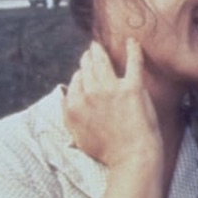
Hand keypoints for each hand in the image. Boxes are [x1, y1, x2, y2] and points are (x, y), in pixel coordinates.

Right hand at [63, 40, 159, 168]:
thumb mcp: (77, 136)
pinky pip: (133, 63)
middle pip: (87, 68)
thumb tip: (64, 99)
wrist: (132, 156)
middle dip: (87, 59)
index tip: (85, 73)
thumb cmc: (107, 151)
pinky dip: (133, 50)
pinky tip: (132, 41)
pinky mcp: (132, 88)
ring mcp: (110, 89)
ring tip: (98, 46)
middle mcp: (89, 94)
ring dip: (99, 52)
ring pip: (102, 62)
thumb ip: (68, 115)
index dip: (81, 76)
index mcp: (74, 105)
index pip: (76, 81)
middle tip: (90, 52)